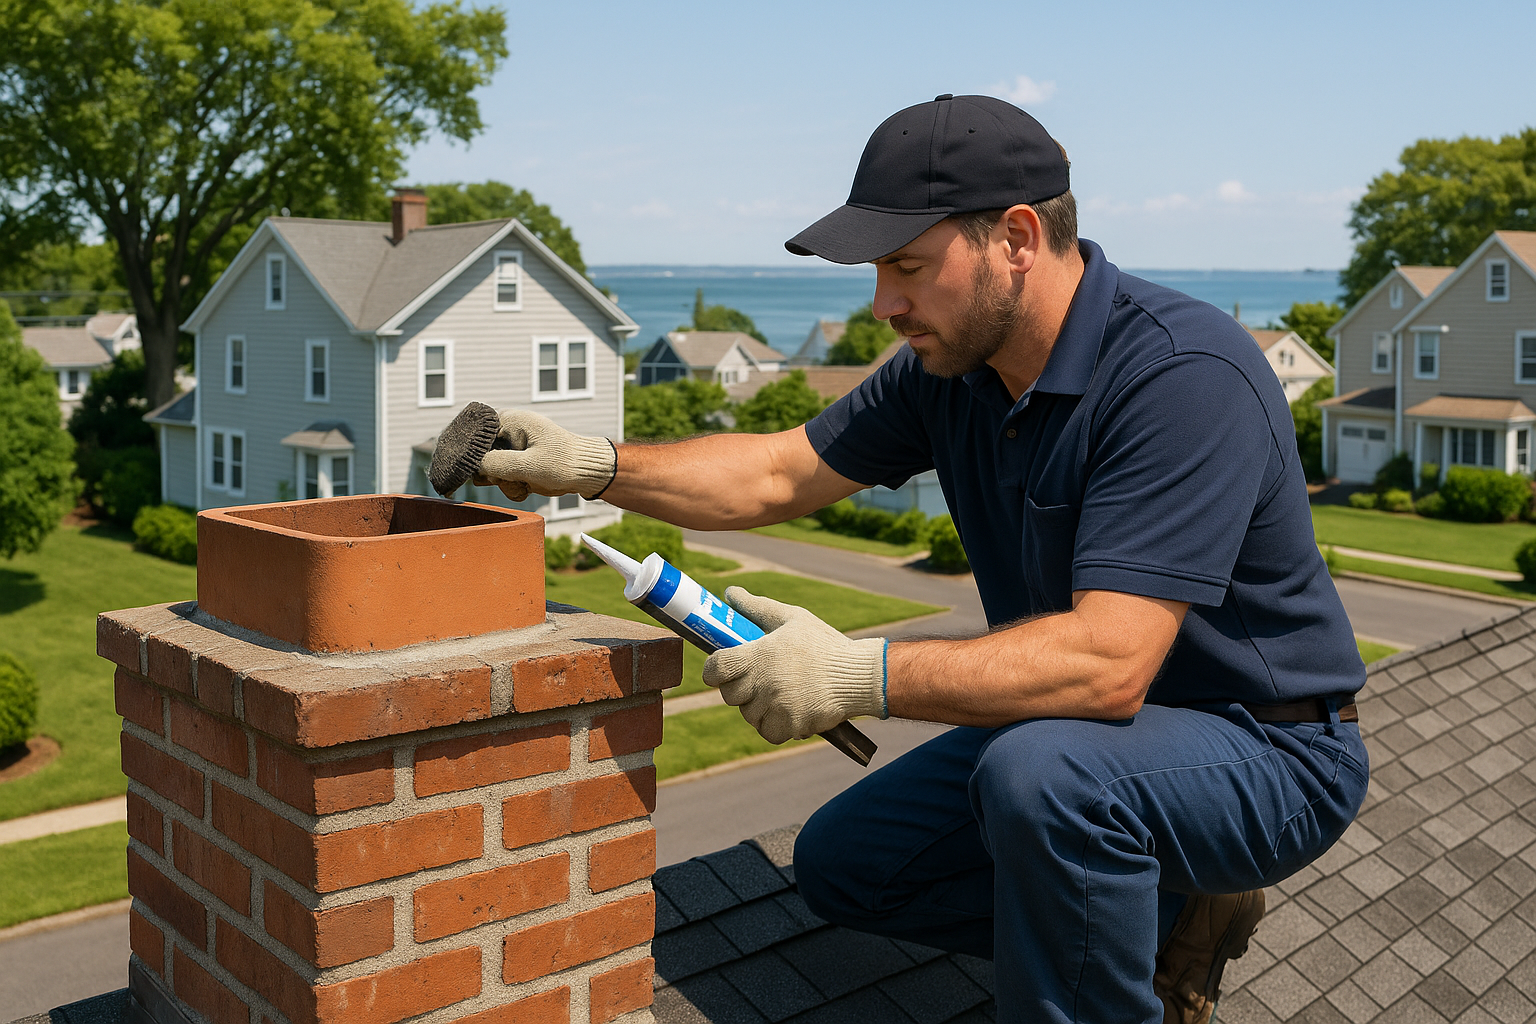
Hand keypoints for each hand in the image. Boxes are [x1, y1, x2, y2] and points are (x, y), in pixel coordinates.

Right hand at [474, 409, 616, 501]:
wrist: (587, 473)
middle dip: (496, 474)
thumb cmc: (564, 462)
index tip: (490, 471)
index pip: (473, 437)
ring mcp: (510, 448)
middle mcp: (506, 431)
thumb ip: (496, 464)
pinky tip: (528, 486)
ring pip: (489, 471)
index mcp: (508, 420)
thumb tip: (473, 466)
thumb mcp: (528, 465)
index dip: (475, 457)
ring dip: (505, 483)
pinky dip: (512, 486)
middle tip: (516, 477)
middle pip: (479, 457)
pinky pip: (501, 478)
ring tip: (526, 482)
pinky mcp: (516, 462)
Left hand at [702, 587, 886, 744]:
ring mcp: (775, 706)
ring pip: (748, 715)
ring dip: (759, 708)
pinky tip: (788, 713)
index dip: (713, 671)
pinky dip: (775, 726)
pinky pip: (768, 732)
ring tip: (778, 696)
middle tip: (758, 682)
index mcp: (758, 654)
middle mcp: (763, 682)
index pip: (715, 668)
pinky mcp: (790, 725)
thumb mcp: (791, 617)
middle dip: (739, 689)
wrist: (858, 675)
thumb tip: (730, 592)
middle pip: (729, 694)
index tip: (720, 671)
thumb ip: (757, 607)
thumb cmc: (823, 644)